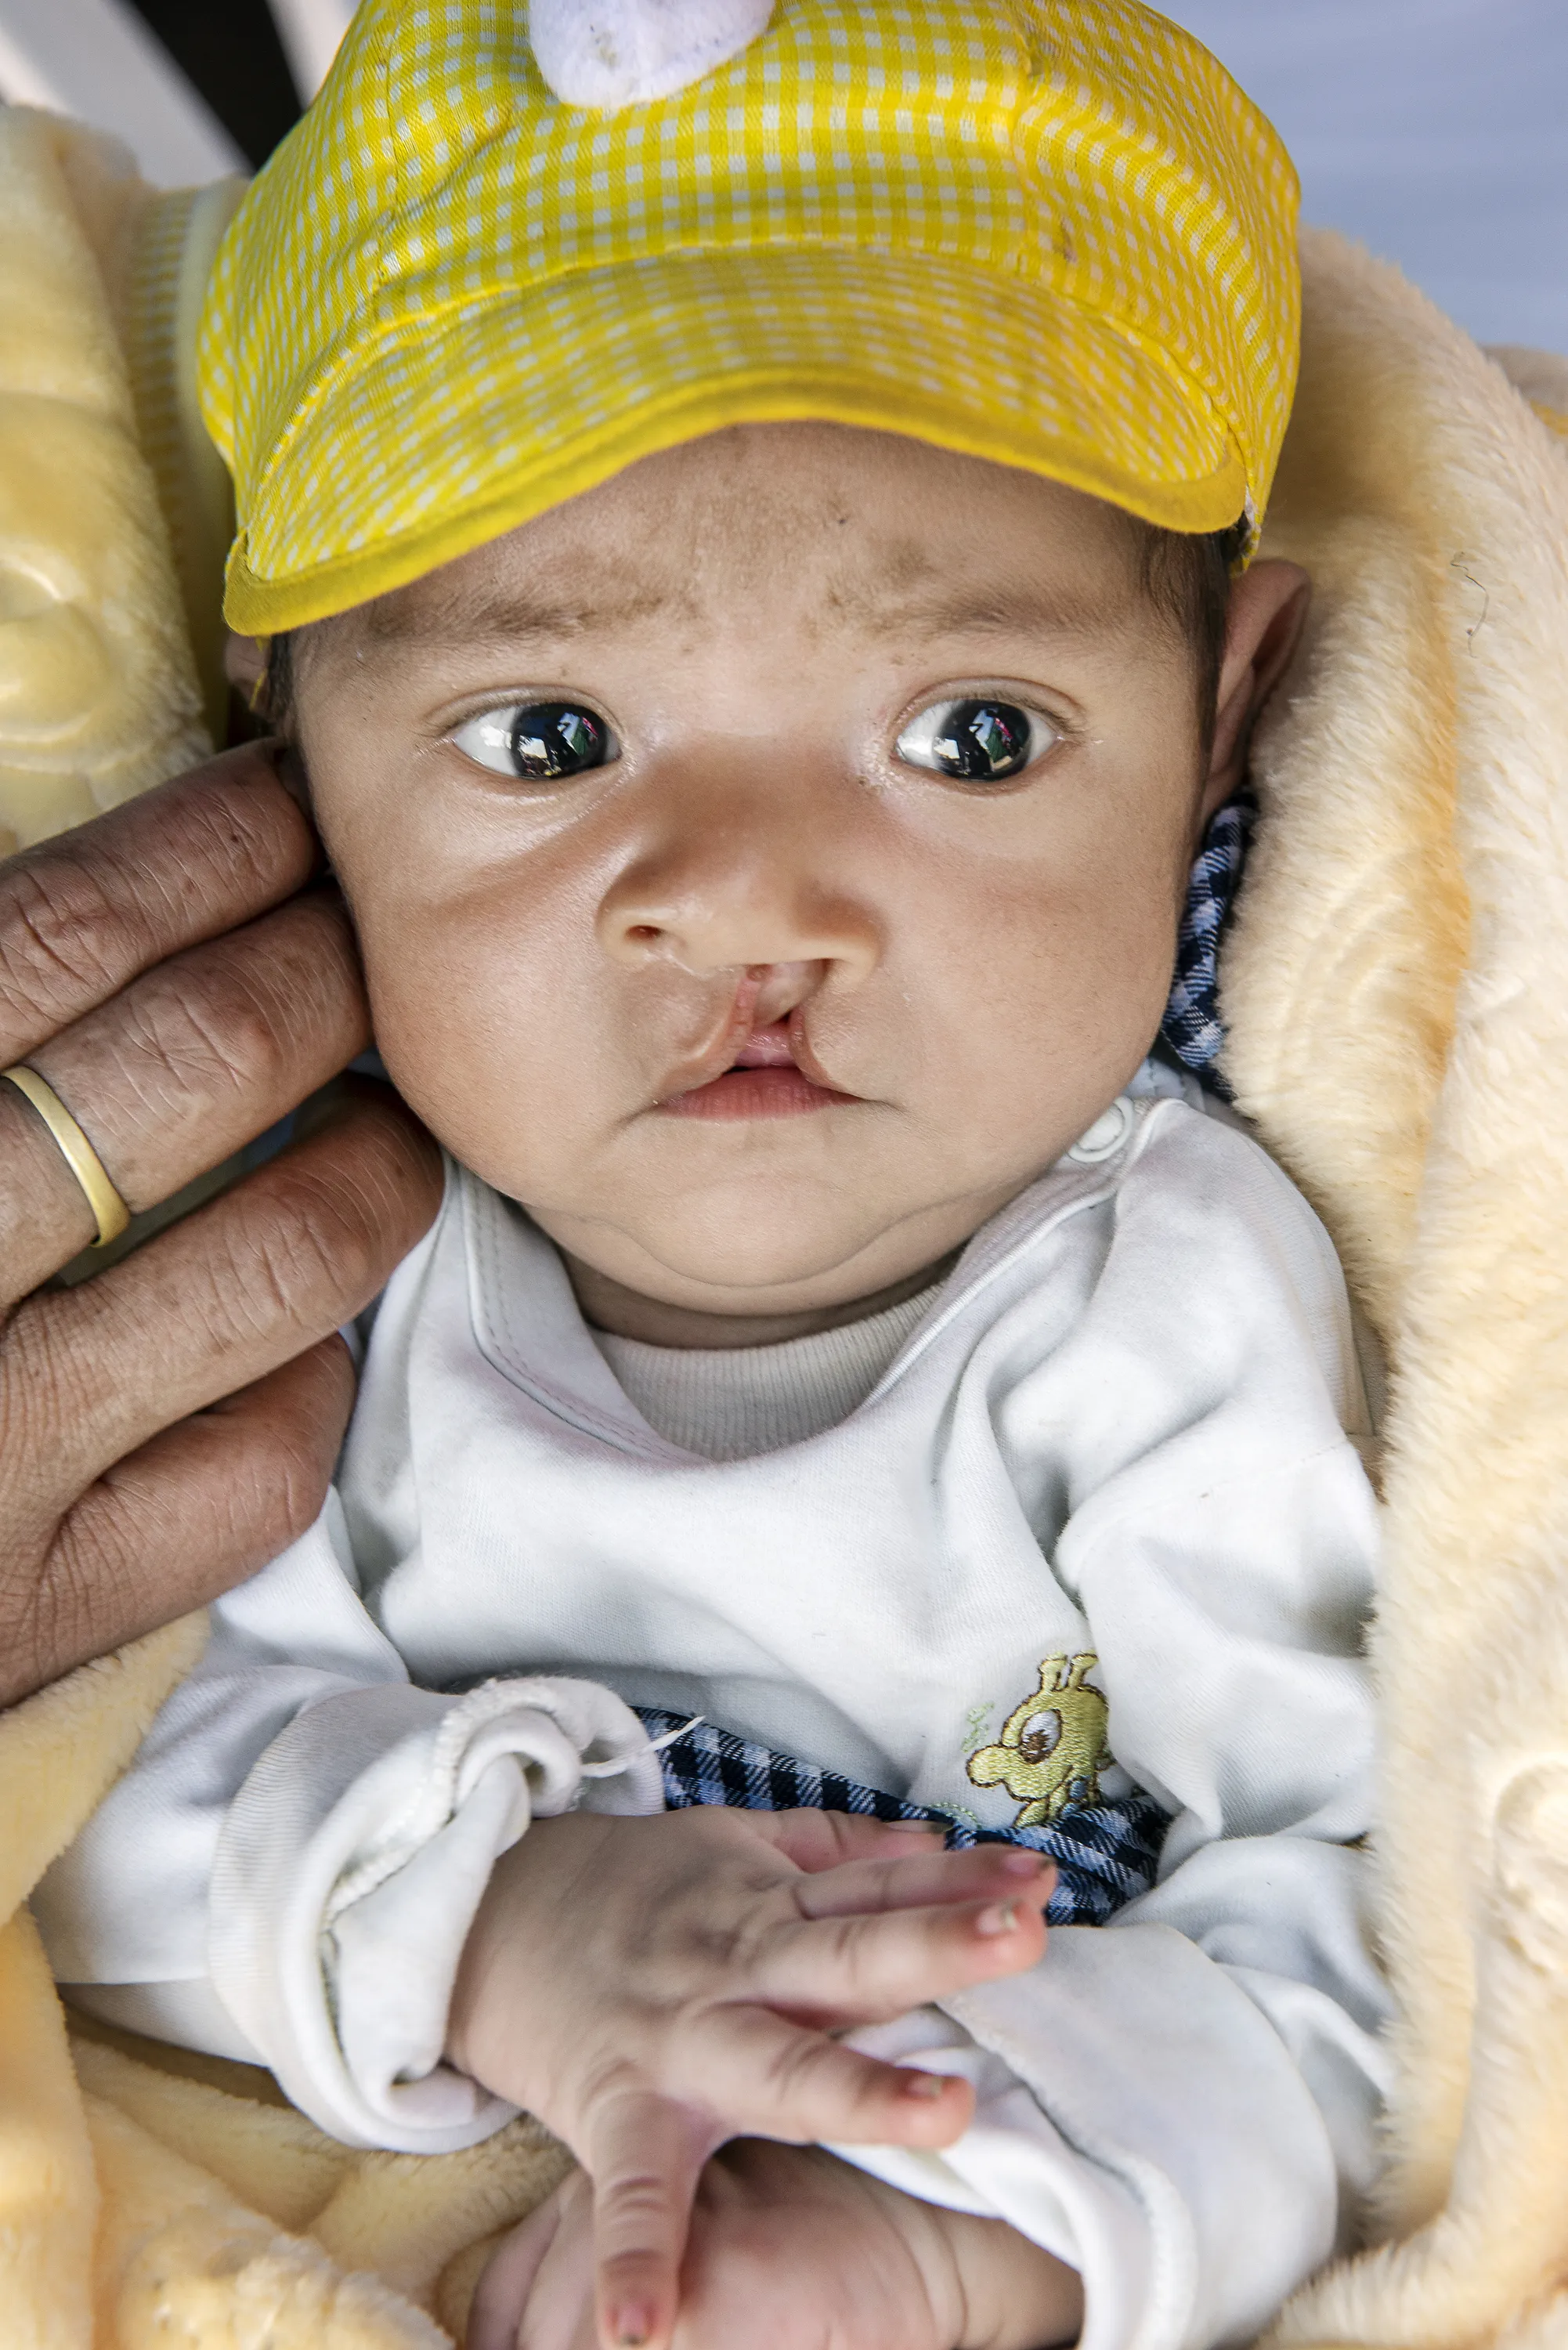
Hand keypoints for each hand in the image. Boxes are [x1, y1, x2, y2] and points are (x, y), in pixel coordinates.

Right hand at [0, 744, 442, 1703]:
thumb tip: (101, 916)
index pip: (59, 939)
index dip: (203, 854)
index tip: (283, 812)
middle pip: (201, 1062)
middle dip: (322, 970)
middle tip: (360, 938)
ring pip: (280, 1255)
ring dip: (372, 1162)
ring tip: (381, 1121)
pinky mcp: (51, 1605)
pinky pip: (255, 1469)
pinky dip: (303, 1383)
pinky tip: (289, 1340)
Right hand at [447, 1804, 1054, 2349]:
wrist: (484, 1914)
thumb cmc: (632, 1893)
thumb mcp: (734, 1846)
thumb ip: (840, 1852)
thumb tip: (938, 1846)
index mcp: (770, 1906)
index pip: (880, 1890)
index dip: (961, 1884)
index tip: (1040, 1883)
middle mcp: (738, 1965)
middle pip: (850, 1956)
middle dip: (937, 1947)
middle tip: (1025, 1940)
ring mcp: (681, 2038)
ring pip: (781, 2061)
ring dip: (858, 2089)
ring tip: (945, 2118)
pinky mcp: (618, 2105)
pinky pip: (633, 2187)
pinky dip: (637, 2254)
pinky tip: (651, 2328)